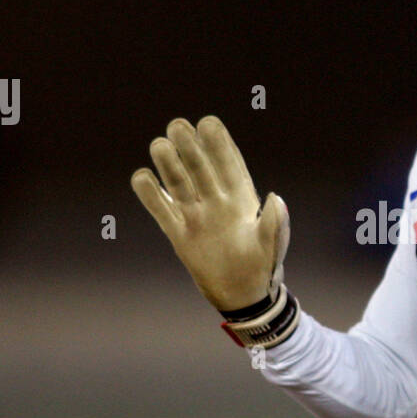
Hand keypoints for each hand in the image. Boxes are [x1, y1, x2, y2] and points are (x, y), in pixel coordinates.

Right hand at [131, 116, 287, 313]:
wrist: (242, 294)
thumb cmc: (263, 266)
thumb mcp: (272, 246)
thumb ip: (274, 224)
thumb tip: (275, 198)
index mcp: (241, 198)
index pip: (229, 164)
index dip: (219, 144)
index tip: (209, 123)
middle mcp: (216, 201)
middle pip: (200, 168)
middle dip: (190, 146)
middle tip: (177, 125)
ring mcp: (196, 215)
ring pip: (179, 183)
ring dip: (168, 164)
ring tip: (159, 145)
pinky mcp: (179, 233)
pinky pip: (160, 210)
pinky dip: (150, 195)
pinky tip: (141, 177)